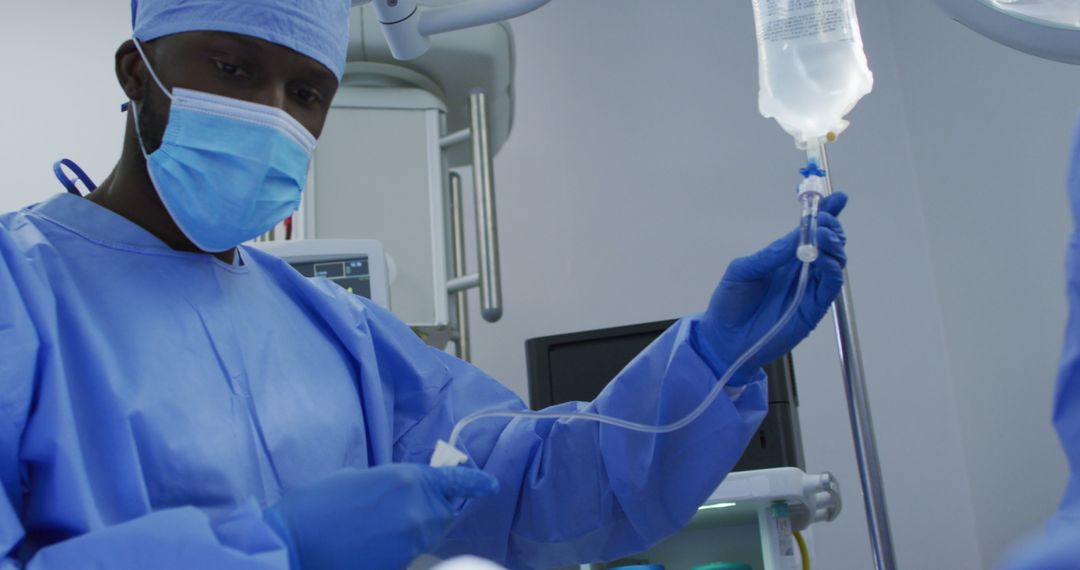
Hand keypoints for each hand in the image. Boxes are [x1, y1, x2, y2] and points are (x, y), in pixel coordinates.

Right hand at [264, 463, 499, 569]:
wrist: (292, 543)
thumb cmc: (316, 505)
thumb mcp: (356, 478)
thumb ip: (389, 484)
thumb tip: (402, 493)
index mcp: (407, 479)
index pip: (455, 480)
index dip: (476, 482)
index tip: (491, 485)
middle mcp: (417, 509)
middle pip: (443, 514)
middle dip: (430, 512)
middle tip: (396, 514)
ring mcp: (410, 542)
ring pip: (427, 536)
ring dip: (412, 532)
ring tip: (376, 530)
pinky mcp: (399, 565)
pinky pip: (409, 555)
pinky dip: (397, 550)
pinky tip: (369, 546)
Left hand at [698, 193, 847, 380]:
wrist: (724, 338)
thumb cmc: (730, 302)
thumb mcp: (743, 270)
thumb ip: (770, 255)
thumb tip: (796, 237)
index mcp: (784, 257)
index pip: (810, 231)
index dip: (826, 214)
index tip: (838, 198)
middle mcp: (801, 270)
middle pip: (828, 243)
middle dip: (831, 228)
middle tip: (824, 222)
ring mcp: (808, 289)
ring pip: (835, 262)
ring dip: (834, 246)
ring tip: (823, 237)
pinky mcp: (812, 309)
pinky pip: (830, 288)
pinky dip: (833, 272)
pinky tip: (827, 262)